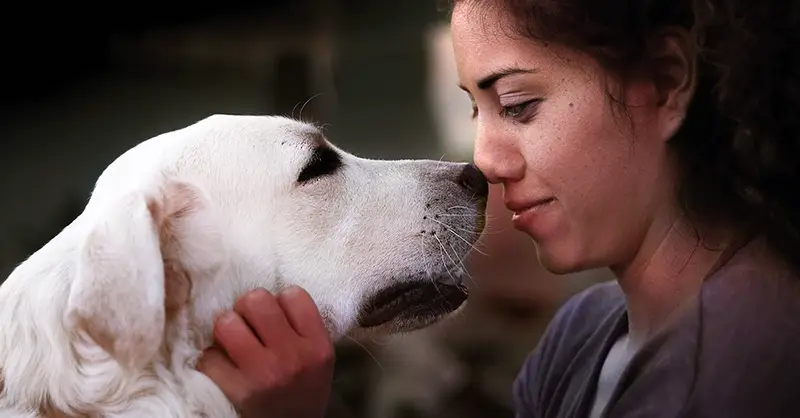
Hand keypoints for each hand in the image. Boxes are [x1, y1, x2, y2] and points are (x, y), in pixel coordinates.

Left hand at [197, 286, 334, 417]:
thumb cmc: (303, 394)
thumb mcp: (318, 359)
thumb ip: (301, 328)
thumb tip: (260, 298)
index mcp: (317, 346)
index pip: (293, 295)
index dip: (279, 302)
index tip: (275, 317)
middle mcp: (292, 356)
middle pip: (256, 300)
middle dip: (246, 309)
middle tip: (247, 324)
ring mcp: (264, 373)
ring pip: (227, 322)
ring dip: (226, 330)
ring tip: (231, 342)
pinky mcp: (237, 391)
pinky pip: (209, 356)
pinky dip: (211, 361)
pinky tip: (222, 368)